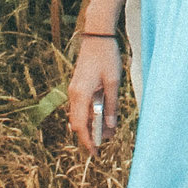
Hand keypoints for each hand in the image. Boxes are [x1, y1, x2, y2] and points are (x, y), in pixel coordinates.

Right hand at [67, 36, 123, 152]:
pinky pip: (83, 106)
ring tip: (111, 129)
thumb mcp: (113, 82)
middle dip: (92, 133)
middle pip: (79, 122)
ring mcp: (75, 90)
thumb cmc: (106, 56)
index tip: (95, 152)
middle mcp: (74, 94)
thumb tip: (110, 126)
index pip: (80, 126)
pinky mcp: (79, 86)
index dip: (87, 140)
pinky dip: (93, 113)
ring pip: (81, 114)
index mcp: (81, 94)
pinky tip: (106, 115)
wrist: (98, 36)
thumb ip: (111, 105)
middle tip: (109, 139)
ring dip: (94, 123)